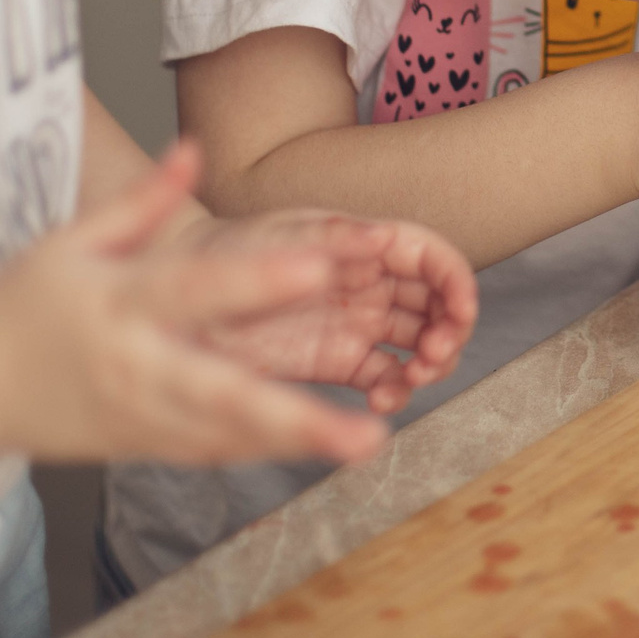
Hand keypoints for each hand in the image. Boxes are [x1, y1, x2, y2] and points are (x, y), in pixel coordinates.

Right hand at [0, 144, 394, 465]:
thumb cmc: (22, 302)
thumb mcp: (73, 241)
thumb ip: (143, 201)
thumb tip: (192, 148)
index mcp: (118, 305)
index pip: (195, 290)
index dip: (257, 282)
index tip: (322, 270)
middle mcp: (135, 368)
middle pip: (222, 393)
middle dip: (293, 414)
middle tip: (361, 429)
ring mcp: (139, 418)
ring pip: (226, 436)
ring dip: (294, 443)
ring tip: (363, 445)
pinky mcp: (139, 447)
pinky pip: (211, 452)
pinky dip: (263, 452)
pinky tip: (318, 450)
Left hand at [179, 211, 476, 415]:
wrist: (177, 305)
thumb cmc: (223, 254)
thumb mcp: (274, 236)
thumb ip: (330, 236)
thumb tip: (384, 236)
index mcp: (362, 245)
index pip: (430, 257)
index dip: (457, 282)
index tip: (461, 312)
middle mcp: (368, 284)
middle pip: (436, 304)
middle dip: (450, 329)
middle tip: (435, 355)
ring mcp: (356, 324)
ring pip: (419, 344)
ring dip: (431, 363)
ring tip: (413, 380)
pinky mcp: (338, 363)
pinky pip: (386, 378)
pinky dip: (396, 391)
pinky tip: (382, 401)